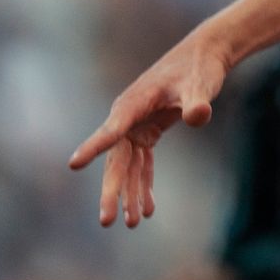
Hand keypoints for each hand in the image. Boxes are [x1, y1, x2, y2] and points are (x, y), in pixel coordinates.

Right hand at [69, 32, 229, 227]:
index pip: (113, 129)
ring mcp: (136, 125)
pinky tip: (146, 209)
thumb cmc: (200, 67)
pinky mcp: (148, 130)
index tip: (74, 164)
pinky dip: (143, 184)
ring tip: (132, 223)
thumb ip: (197, 101)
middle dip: (113, 190)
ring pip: (128, 166)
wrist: (205, 56)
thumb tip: (198, 116)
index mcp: (134, 103)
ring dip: (129, 193)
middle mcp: (128, 117)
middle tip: (108, 221)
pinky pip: (141, 163)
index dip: (95, 146)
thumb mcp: (201, 84)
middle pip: (117, 159)